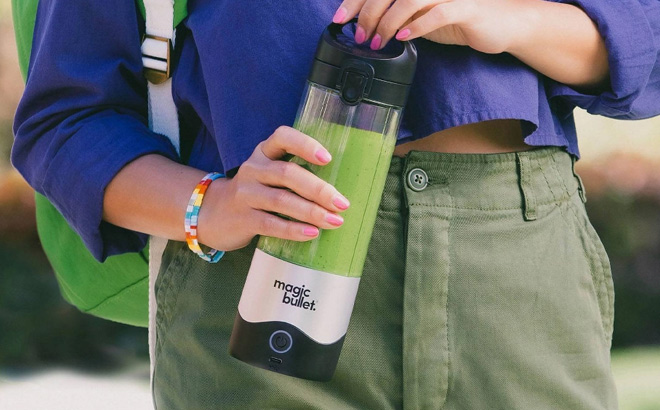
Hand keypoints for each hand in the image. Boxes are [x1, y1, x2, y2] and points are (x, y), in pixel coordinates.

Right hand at [197, 126, 350, 250]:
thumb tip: (339, 192)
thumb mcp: (270, 175)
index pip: (283, 137)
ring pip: (281, 200)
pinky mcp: (242, 218)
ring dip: (311, 212)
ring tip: (334, 221)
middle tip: (342, 203)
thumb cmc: (257, 193)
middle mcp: (253, 169)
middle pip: (287, 173)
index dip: (306, 145)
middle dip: (318, 189)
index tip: (328, 159)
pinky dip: (293, 229)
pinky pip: (270, 223)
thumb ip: (296, 174)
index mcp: (264, 152)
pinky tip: (311, 233)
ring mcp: (245, 194)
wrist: (214, 215)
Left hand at [332, 0, 527, 54]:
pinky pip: (437, 13)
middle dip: (367, 15)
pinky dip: (416, 26)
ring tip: (378, 42)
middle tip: (360, 37)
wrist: (500, 24)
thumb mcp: (420, 16)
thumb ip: (396, 15)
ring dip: (387, 23)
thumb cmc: (458, 18)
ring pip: (409, 0)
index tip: (338, 19)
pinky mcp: (465, 7)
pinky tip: (403, 37)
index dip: (354, 1)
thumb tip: (363, 25)